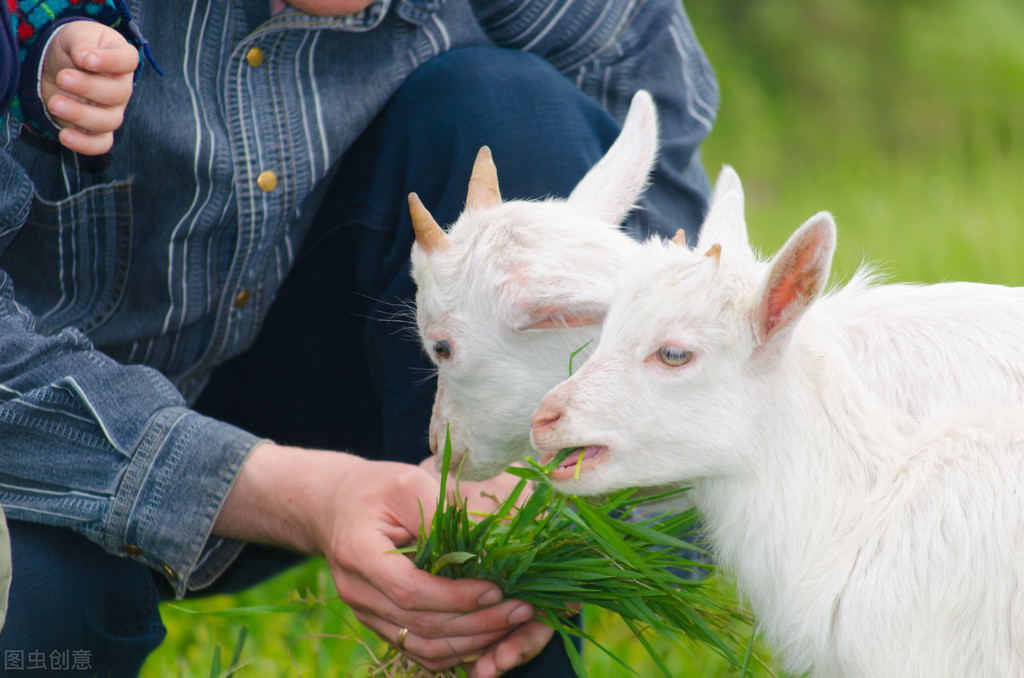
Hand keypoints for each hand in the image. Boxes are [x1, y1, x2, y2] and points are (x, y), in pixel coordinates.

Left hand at [41, 20, 137, 154]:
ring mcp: (112, 111)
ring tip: (54, 103)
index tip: (87, 60)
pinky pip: (101, 144)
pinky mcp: (97, 130)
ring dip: (81, 115)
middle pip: (118, 94)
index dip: (112, 62)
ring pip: (109, 121)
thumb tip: (86, 57)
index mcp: (121, 58)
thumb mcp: (76, 34)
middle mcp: (122, 87)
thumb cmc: (75, 47)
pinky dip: (85, 144)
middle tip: (62, 78)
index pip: (128, 60)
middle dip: (88, 88)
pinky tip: (64, 136)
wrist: (60, 66)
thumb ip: (83, 42)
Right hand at [215, 443, 552, 674]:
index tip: (496, 589)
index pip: (410, 590)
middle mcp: (357, 592)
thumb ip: (440, 512)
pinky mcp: (380, 622)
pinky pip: (418, 649)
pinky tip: (488, 636)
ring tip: (512, 623)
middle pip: (421, 624)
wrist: (336, 506)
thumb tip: (485, 543)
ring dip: (472, 642)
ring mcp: (366, 613)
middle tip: (521, 609)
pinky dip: (455, 650)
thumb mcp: (407, 483)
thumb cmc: (376, 488)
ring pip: (422, 646)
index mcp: (359, 554)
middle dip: (477, 622)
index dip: (456, 596)